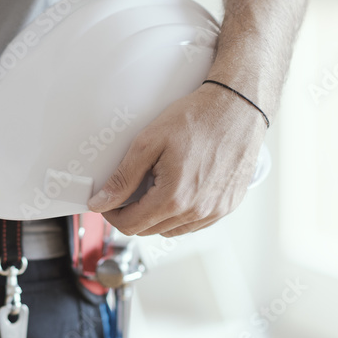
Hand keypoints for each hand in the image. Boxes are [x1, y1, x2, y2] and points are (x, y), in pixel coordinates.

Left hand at [87, 82, 266, 236]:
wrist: (237, 107)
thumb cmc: (196, 118)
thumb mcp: (148, 143)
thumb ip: (122, 178)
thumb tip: (100, 202)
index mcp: (174, 198)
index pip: (130, 225)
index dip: (112, 213)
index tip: (108, 200)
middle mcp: (196, 211)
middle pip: (149, 230)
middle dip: (133, 213)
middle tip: (130, 188)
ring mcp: (215, 212)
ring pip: (171, 230)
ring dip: (156, 216)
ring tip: (156, 186)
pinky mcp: (227, 207)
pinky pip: (193, 224)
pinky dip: (179, 214)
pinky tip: (178, 191)